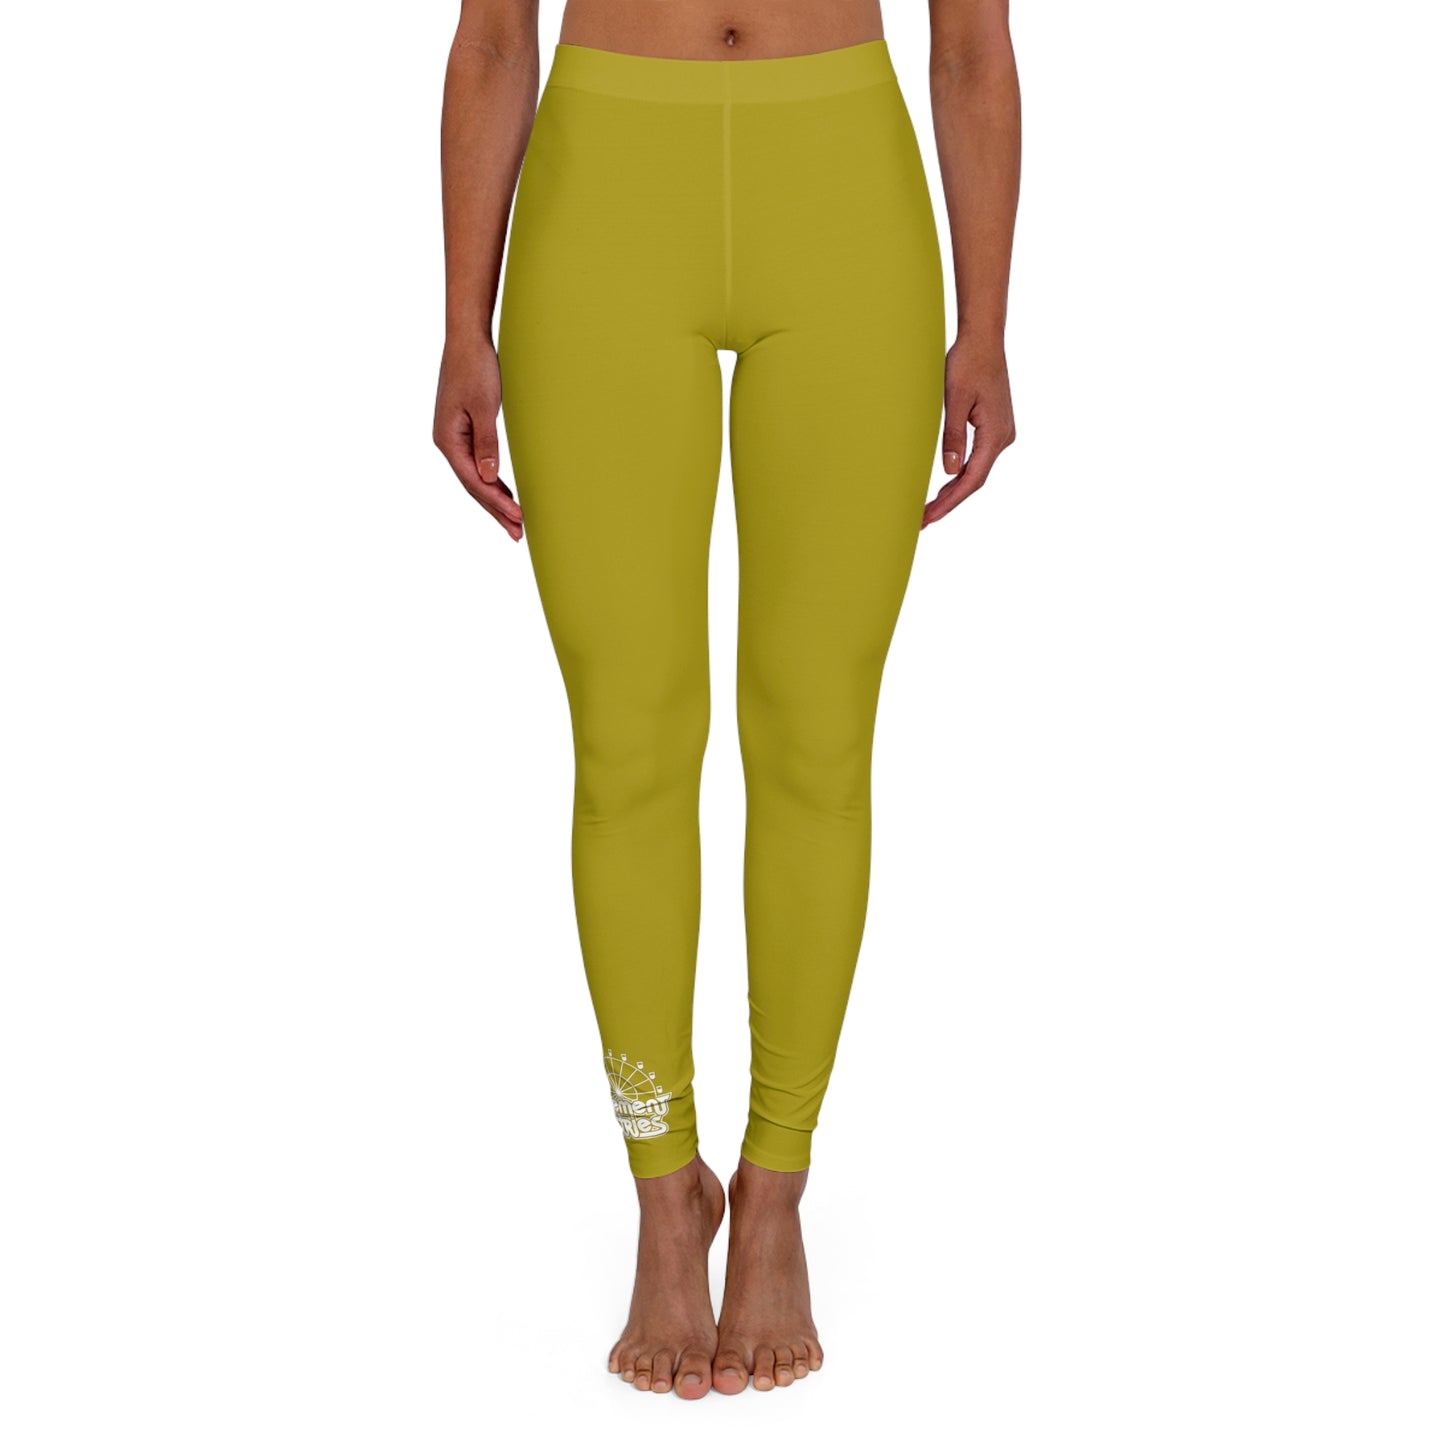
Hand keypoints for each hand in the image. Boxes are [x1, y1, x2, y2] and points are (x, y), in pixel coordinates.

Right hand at [433, 338, 523, 540]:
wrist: (466, 339)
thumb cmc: (475, 368)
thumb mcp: (483, 406)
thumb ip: (486, 443)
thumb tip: (489, 477)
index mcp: (447, 439)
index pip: (474, 481)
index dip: (496, 502)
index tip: (518, 517)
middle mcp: (447, 442)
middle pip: (473, 486)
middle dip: (496, 510)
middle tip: (518, 534)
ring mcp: (454, 438)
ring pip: (475, 478)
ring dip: (495, 500)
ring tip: (514, 522)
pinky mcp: (464, 431)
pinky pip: (478, 465)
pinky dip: (492, 481)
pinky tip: (504, 493)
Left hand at [922, 332, 1016, 529]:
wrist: (983, 340)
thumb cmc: (967, 364)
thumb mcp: (953, 401)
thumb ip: (952, 436)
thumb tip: (950, 472)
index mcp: (995, 433)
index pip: (972, 479)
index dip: (950, 502)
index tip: (930, 517)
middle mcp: (1003, 437)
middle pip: (976, 480)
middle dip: (949, 501)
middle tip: (923, 519)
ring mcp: (1001, 433)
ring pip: (977, 471)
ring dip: (955, 490)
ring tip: (930, 507)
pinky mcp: (994, 427)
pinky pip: (978, 458)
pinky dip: (962, 474)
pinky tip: (946, 484)